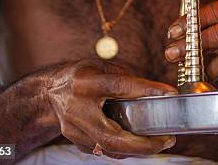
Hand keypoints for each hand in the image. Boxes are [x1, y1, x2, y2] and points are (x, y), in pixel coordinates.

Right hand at [46, 58, 176, 158]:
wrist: (48, 94)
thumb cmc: (78, 76)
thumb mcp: (99, 66)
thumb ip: (122, 78)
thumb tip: (151, 90)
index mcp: (85, 83)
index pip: (119, 87)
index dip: (146, 90)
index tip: (169, 93)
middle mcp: (78, 109)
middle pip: (113, 135)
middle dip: (143, 143)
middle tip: (167, 140)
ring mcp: (76, 130)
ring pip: (110, 148)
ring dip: (138, 149)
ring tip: (160, 143)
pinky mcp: (77, 142)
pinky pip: (105, 150)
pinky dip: (125, 149)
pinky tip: (140, 144)